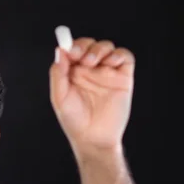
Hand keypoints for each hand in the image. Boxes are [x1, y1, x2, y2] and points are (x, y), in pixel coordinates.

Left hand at [49, 35, 135, 151]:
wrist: (94, 138)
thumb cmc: (74, 120)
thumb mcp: (59, 97)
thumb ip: (58, 74)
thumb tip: (60, 52)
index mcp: (73, 71)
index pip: (74, 49)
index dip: (72, 45)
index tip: (70, 51)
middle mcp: (90, 69)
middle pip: (90, 45)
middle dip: (85, 46)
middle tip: (81, 57)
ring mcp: (107, 72)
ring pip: (107, 48)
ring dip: (100, 49)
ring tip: (92, 62)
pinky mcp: (123, 77)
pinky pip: (125, 57)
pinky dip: (119, 54)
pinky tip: (110, 62)